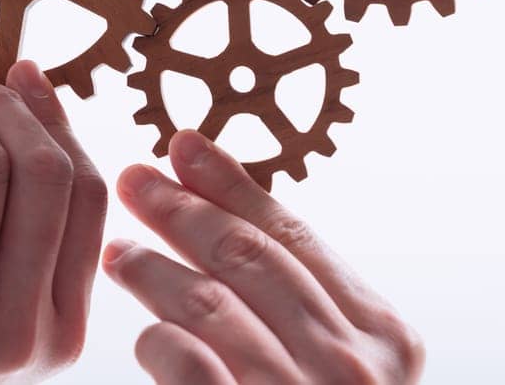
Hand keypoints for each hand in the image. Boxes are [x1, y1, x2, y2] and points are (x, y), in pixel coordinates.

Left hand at [105, 132, 422, 383]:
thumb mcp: (338, 364)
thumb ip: (296, 297)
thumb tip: (213, 187)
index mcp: (386, 337)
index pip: (294, 236)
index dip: (231, 183)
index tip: (180, 142)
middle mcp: (356, 369)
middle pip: (249, 259)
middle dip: (182, 209)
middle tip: (130, 180)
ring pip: (212, 303)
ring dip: (155, 268)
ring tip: (117, 254)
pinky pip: (189, 364)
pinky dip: (160, 341)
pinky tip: (146, 335)